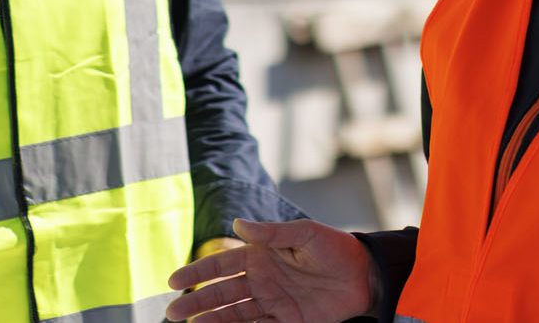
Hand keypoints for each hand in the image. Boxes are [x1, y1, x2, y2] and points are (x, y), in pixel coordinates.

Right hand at [164, 218, 375, 321]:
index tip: (174, 281)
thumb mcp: (306, 233)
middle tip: (173, 312)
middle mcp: (261, 280)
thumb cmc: (335, 247)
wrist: (365, 275)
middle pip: (221, 292)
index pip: (221, 265)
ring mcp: (272, 302)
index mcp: (260, 255)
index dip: (197, 273)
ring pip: (234, 313)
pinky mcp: (286, 321)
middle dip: (197, 302)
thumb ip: (272, 232)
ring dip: (212, 320)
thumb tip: (238, 224)